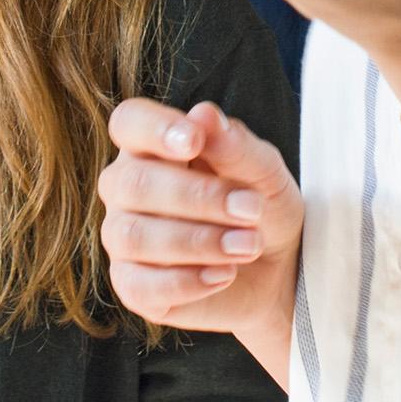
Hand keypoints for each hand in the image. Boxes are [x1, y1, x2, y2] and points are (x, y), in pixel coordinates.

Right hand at [100, 98, 300, 383]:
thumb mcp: (265, 174)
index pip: (129, 122)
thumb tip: (204, 114)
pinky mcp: (132, 286)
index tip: (194, 140)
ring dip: (198, 242)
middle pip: (133, 183)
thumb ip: (235, 146)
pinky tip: (226, 274)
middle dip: (197, 197)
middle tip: (251, 209)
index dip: (154, 129)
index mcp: (152, 146)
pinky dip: (188, 281)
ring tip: (249, 245)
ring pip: (134, 236)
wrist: (277, 271)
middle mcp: (126, 188)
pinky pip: (139, 285)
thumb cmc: (260, 209)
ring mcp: (123, 238)